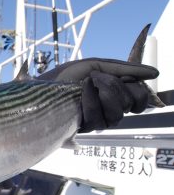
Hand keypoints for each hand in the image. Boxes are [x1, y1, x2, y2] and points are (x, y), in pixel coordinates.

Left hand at [37, 58, 160, 132]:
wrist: (40, 87)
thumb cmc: (64, 77)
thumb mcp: (95, 66)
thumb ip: (124, 69)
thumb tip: (154, 73)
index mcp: (113, 96)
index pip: (140, 100)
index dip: (139, 91)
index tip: (128, 81)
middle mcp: (107, 111)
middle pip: (132, 105)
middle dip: (116, 86)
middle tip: (98, 77)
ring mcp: (97, 121)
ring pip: (118, 113)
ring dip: (104, 91)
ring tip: (87, 82)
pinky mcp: (85, 128)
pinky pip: (99, 116)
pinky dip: (91, 98)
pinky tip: (81, 91)